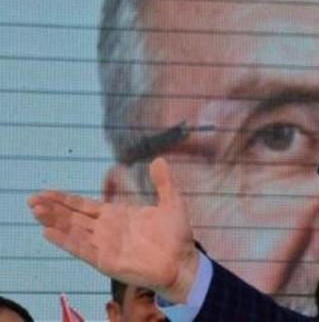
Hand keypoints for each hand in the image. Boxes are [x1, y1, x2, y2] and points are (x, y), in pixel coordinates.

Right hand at [27, 158, 197, 302]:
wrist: (183, 262)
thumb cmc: (176, 236)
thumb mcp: (171, 203)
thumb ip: (164, 182)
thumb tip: (159, 160)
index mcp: (116, 216)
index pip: (84, 206)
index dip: (65, 199)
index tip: (45, 192)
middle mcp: (106, 230)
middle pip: (73, 217)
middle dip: (53, 208)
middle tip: (31, 199)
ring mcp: (105, 245)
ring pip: (74, 231)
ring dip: (55, 221)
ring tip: (36, 210)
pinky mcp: (107, 261)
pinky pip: (83, 250)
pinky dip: (67, 241)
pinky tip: (49, 233)